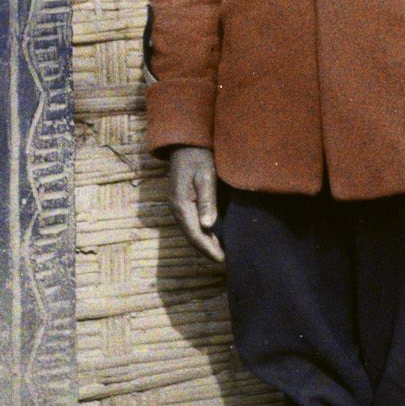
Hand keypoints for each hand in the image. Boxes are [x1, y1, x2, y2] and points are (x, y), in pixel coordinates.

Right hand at [168, 145, 223, 264]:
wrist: (186, 144)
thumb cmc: (199, 158)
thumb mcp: (205, 177)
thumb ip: (207, 200)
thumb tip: (208, 226)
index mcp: (181, 206)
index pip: (195, 235)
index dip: (209, 250)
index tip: (223, 261)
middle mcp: (177, 210)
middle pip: (193, 238)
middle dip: (208, 251)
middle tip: (226, 261)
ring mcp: (179, 207)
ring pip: (192, 233)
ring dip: (206, 244)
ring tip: (223, 253)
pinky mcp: (184, 203)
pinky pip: (193, 224)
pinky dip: (204, 234)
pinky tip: (216, 237)